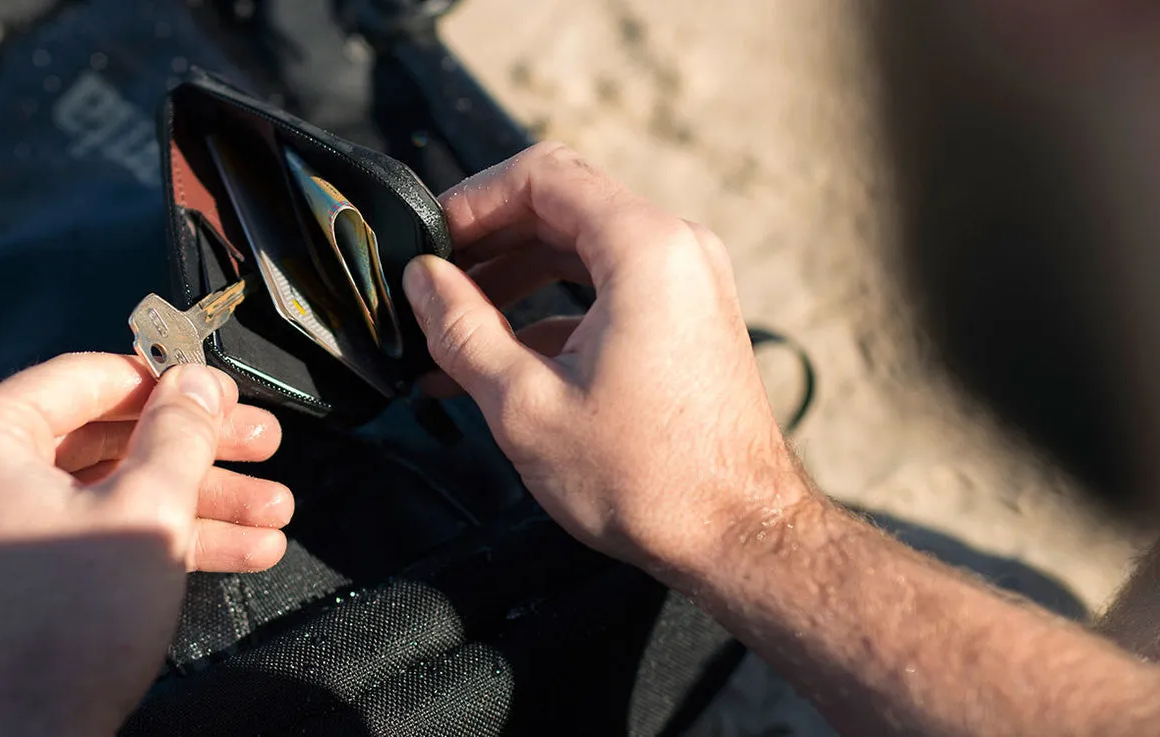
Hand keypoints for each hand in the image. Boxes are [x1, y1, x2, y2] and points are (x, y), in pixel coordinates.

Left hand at [0, 354, 291, 735]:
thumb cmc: (72, 621)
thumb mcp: (147, 509)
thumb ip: (181, 433)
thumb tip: (199, 380)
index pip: (89, 378)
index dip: (170, 383)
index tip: (229, 394)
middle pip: (112, 436)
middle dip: (201, 450)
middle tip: (266, 445)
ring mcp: (1, 527)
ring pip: (118, 489)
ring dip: (202, 499)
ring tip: (277, 509)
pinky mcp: (27, 573)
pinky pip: (102, 532)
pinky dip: (167, 536)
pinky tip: (246, 548)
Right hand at [403, 143, 809, 571]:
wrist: (738, 537)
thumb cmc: (647, 480)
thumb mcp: (524, 405)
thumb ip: (462, 330)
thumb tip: (421, 281)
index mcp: (643, 249)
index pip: (541, 175)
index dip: (471, 200)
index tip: (427, 239)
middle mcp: (676, 249)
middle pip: (561, 204)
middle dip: (486, 240)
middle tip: (429, 282)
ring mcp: (688, 282)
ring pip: (580, 247)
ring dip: (512, 278)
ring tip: (449, 327)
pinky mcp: (688, 317)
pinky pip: (608, 287)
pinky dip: (551, 309)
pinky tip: (497, 358)